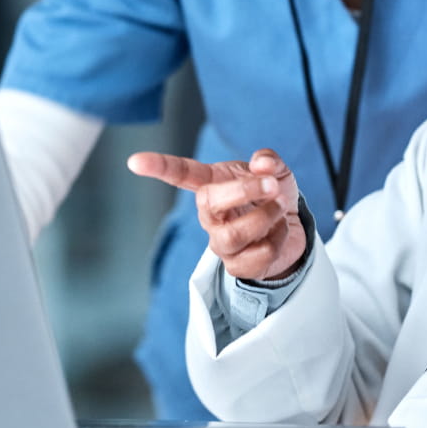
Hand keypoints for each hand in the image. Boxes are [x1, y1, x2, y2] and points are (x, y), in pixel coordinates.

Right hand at [127, 148, 306, 281]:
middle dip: (244, 190)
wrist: (291, 228)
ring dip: (266, 217)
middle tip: (272, 185)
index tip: (135, 161)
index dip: (159, 167)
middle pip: (209, 202)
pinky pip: (257, 256)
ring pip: (234, 234)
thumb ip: (269, 161)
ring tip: (280, 208)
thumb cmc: (272, 195)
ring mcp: (220, 242)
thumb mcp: (276, 170)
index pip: (181, 174)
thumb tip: (261, 163)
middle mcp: (210, 215)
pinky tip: (279, 232)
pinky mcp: (237, 266)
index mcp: (213, 184)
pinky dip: (278, 239)